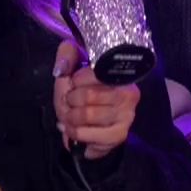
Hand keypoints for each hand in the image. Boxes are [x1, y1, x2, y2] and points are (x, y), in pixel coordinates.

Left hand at [53, 42, 139, 159]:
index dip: (76, 80)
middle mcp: (129, 93)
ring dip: (71, 117)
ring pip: (87, 115)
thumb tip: (62, 68)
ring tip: (69, 116)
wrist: (89, 130)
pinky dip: (73, 132)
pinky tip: (72, 129)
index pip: (94, 73)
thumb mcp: (72, 71)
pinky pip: (87, 133)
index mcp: (120, 73)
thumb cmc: (82, 96)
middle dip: (71, 100)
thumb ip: (67, 56)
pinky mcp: (119, 135)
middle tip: (70, 102)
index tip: (74, 84)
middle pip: (88, 95)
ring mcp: (126, 115)